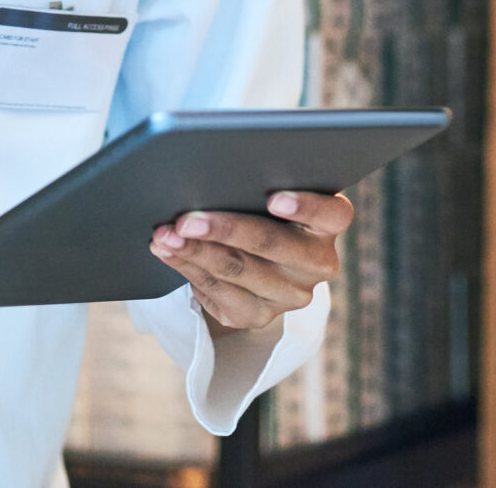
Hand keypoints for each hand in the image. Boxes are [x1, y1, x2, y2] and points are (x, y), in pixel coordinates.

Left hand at [150, 191, 350, 332]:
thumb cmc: (263, 208)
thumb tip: (206, 180)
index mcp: (329, 223)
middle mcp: (318, 262)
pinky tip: (168, 253)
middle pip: (270, 243)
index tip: (274, 198)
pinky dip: (188, 269)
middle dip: (222, 230)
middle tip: (185, 221)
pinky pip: (219, 294)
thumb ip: (255, 183)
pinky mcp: (261, 315)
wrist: (260, 258)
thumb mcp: (271, 191)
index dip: (305, 205)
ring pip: (237, 271)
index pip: (331, 213)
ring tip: (164, 236)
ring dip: (194, 252)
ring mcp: (291, 294)